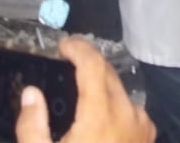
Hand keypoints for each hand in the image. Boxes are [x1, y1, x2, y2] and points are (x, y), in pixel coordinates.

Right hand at [15, 37, 153, 142]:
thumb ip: (32, 125)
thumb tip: (32, 94)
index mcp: (101, 114)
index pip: (92, 64)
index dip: (78, 48)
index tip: (63, 46)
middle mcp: (127, 114)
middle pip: (108, 74)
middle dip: (87, 65)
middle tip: (66, 66)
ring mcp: (142, 127)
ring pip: (121, 92)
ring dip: (101, 86)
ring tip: (78, 94)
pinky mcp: (147, 139)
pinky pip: (131, 111)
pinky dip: (114, 106)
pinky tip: (98, 120)